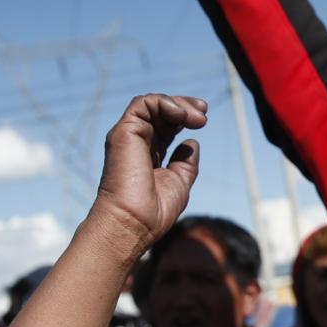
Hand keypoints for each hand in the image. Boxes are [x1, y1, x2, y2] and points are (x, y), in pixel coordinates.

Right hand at [87, 93, 207, 260]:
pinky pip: (142, 104)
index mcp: (148, 155)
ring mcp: (128, 137)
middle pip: (160, 112)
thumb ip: (185, 164)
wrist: (133, 223)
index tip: (203, 120)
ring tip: (197, 117)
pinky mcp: (123, 132)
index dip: (184, 118)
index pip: (166, 126)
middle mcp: (136, 144)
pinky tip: (180, 116)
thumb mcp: (178, 183)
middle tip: (204, 112)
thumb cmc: (153, 212)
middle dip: (185, 106)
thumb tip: (191, 142)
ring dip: (178, 104)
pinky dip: (164, 103)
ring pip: (151, 104)